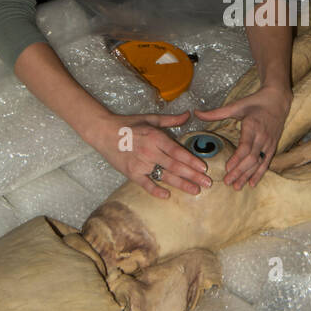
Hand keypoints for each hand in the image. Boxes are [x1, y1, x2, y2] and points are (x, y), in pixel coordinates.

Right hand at [86, 109, 211, 199]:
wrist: (103, 132)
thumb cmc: (128, 124)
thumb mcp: (151, 119)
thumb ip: (171, 120)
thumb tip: (188, 115)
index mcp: (155, 137)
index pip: (177, 151)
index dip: (191, 160)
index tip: (203, 168)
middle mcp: (150, 151)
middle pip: (175, 166)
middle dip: (193, 175)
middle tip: (207, 183)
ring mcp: (140, 164)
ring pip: (164, 176)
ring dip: (181, 184)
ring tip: (195, 190)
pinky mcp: (131, 173)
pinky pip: (145, 184)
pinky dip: (156, 190)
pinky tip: (167, 195)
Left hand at [198, 86, 291, 189]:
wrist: (278, 100)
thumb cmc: (255, 102)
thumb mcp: (236, 105)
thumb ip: (216, 113)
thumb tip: (196, 113)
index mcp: (252, 126)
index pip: (245, 146)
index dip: (237, 159)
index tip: (227, 168)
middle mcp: (262, 136)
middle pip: (251, 158)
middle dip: (239, 172)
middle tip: (227, 182)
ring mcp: (269, 143)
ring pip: (258, 163)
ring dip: (248, 176)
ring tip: (237, 186)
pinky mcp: (273, 146)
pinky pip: (266, 162)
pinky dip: (259, 174)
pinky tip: (252, 183)